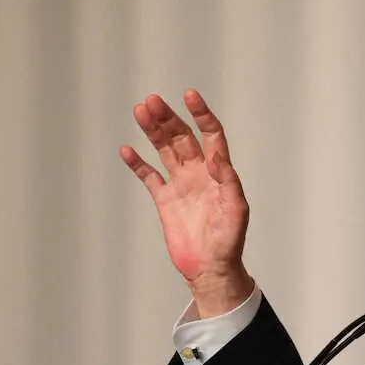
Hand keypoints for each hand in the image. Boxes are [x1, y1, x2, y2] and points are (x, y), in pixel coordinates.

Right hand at [120, 90, 253, 315]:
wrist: (211, 268)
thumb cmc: (230, 241)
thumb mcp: (236, 209)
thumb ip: (228, 181)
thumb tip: (216, 156)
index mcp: (218, 172)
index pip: (211, 136)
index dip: (202, 115)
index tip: (190, 96)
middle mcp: (199, 173)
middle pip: (182, 137)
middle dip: (168, 118)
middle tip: (152, 101)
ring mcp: (181, 185)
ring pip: (164, 150)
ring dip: (153, 131)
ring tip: (140, 111)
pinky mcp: (165, 200)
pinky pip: (149, 176)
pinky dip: (138, 163)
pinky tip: (127, 149)